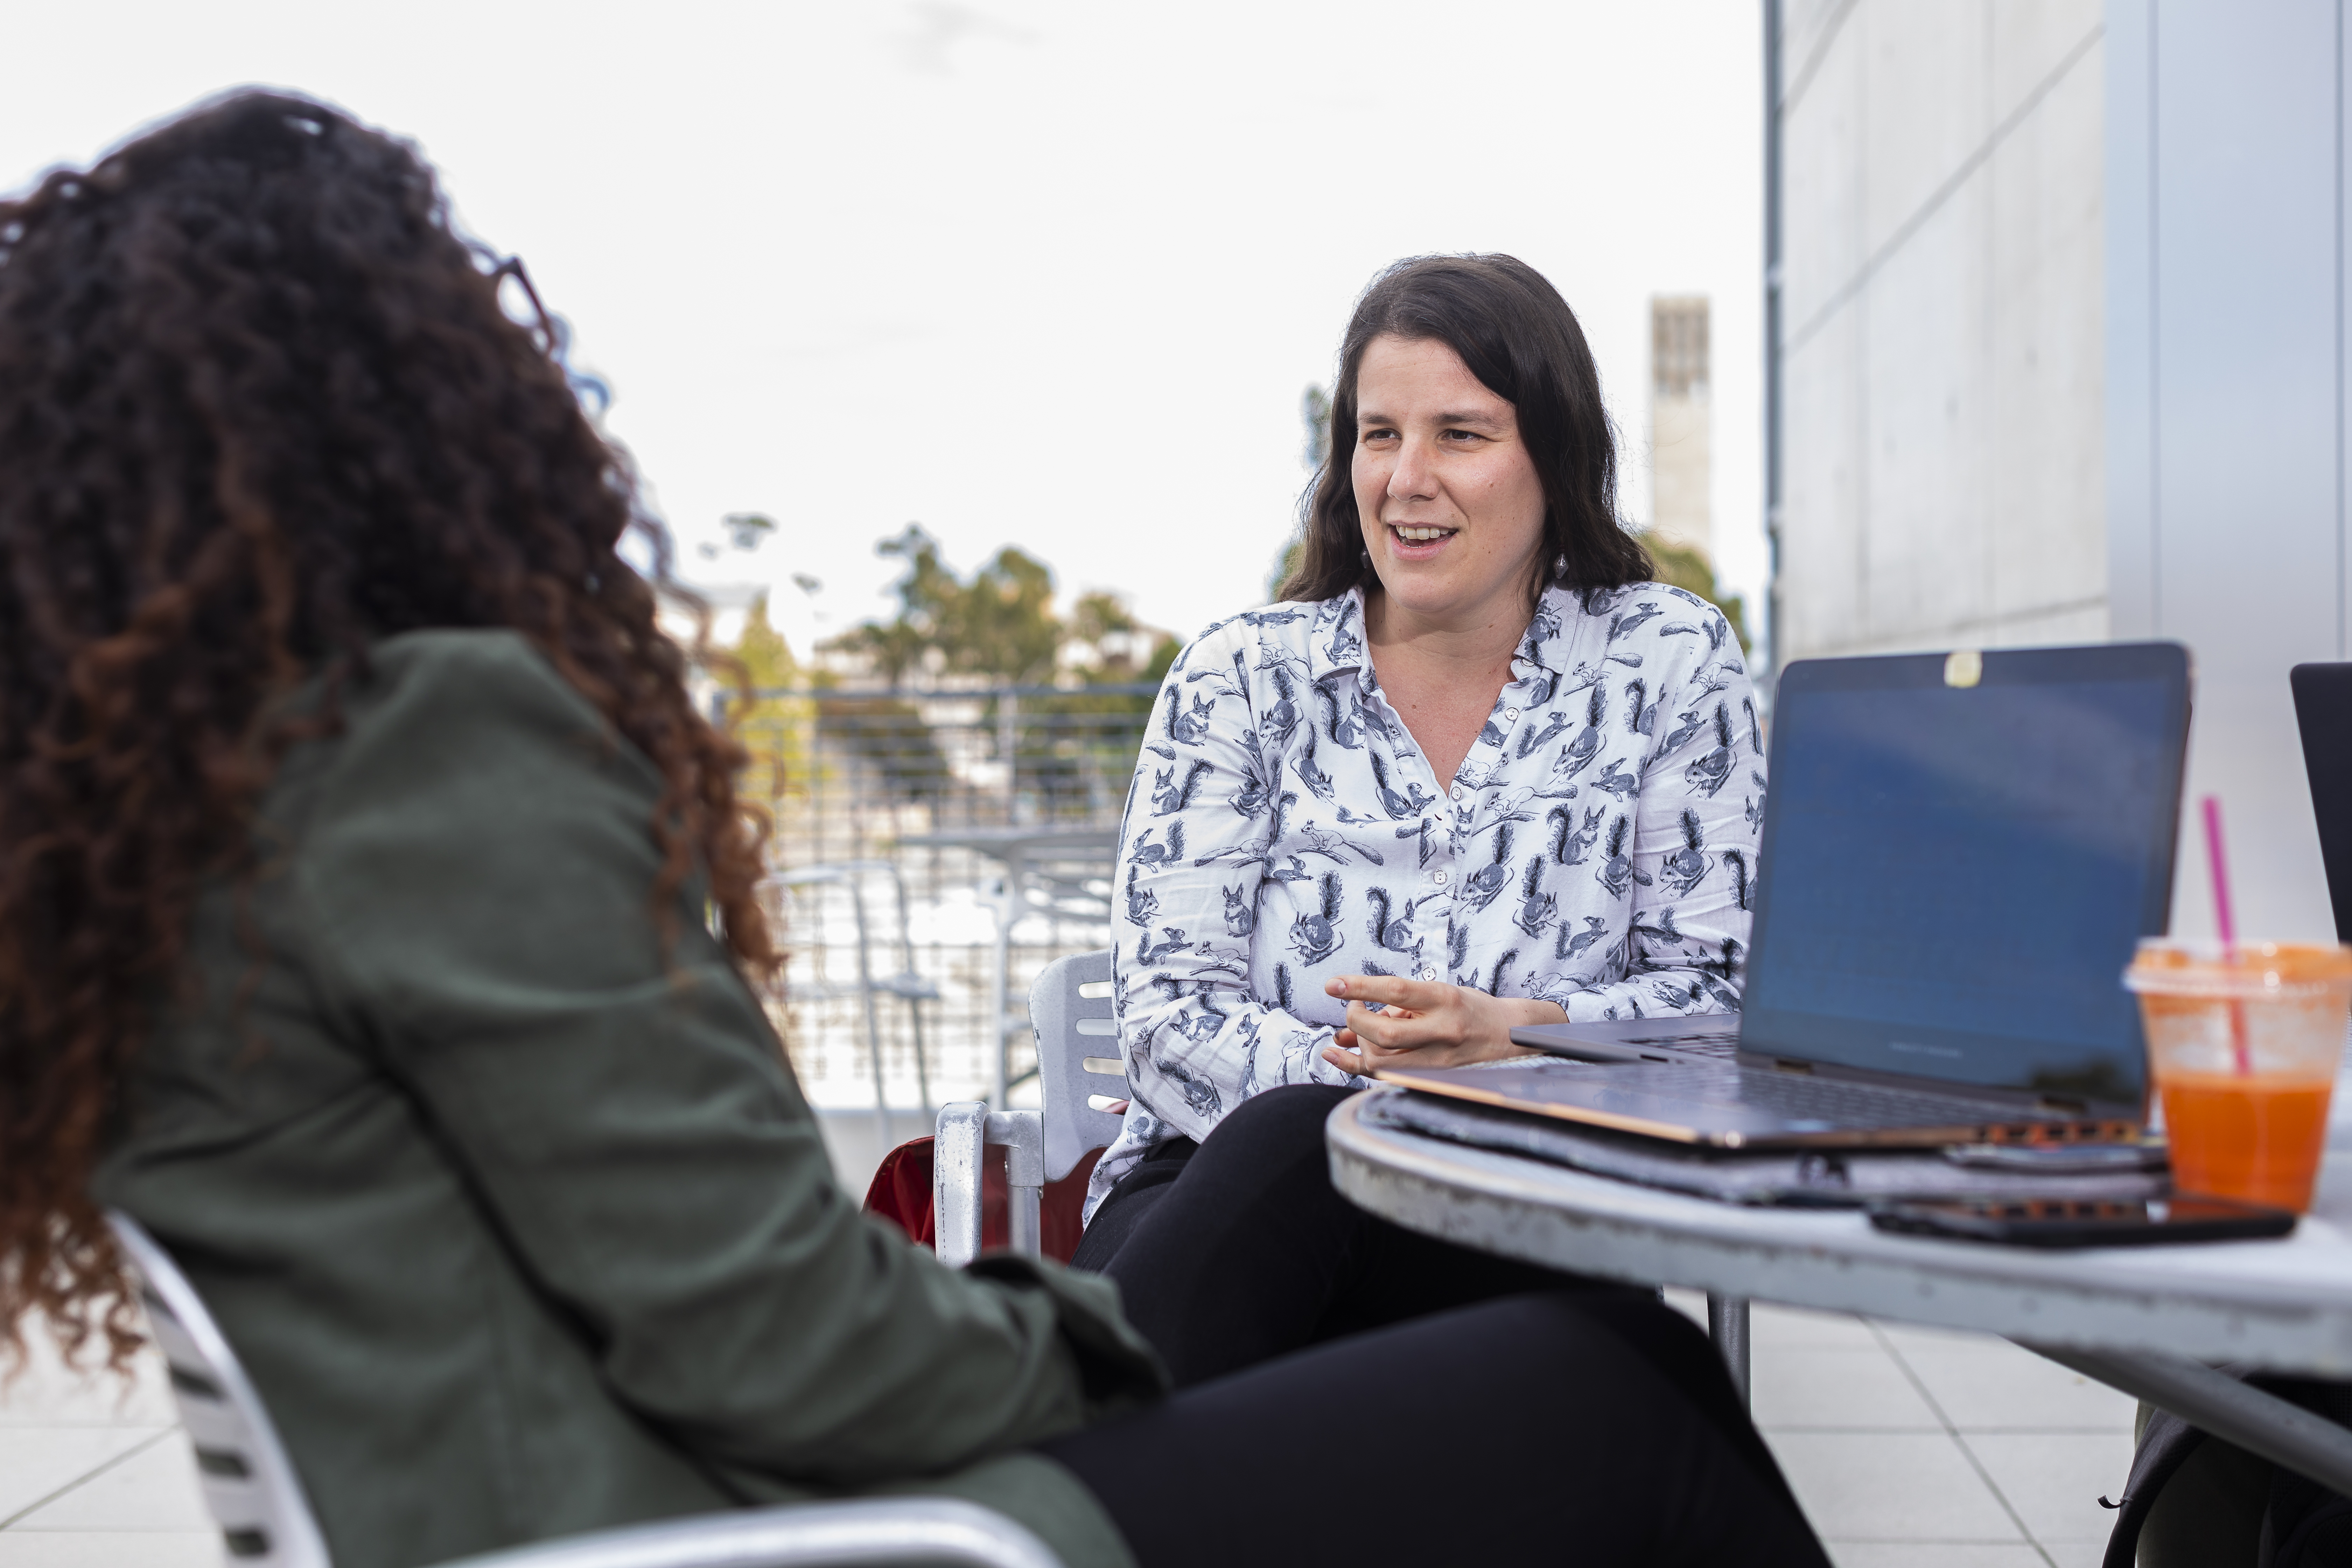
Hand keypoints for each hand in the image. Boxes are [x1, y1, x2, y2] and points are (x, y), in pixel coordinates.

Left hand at [1318, 974, 1565, 1076]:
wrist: (1510, 1038)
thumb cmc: (1470, 1009)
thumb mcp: (1439, 993)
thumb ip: (1399, 1003)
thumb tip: (1353, 1015)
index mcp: (1444, 1000)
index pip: (1395, 990)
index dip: (1359, 987)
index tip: (1332, 985)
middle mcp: (1442, 1031)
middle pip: (1382, 1032)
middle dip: (1355, 1020)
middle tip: (1354, 1009)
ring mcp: (1436, 1060)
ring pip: (1379, 1061)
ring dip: (1358, 1043)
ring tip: (1361, 1030)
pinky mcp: (1430, 1079)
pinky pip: (1383, 1077)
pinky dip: (1353, 1065)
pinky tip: (1335, 1054)